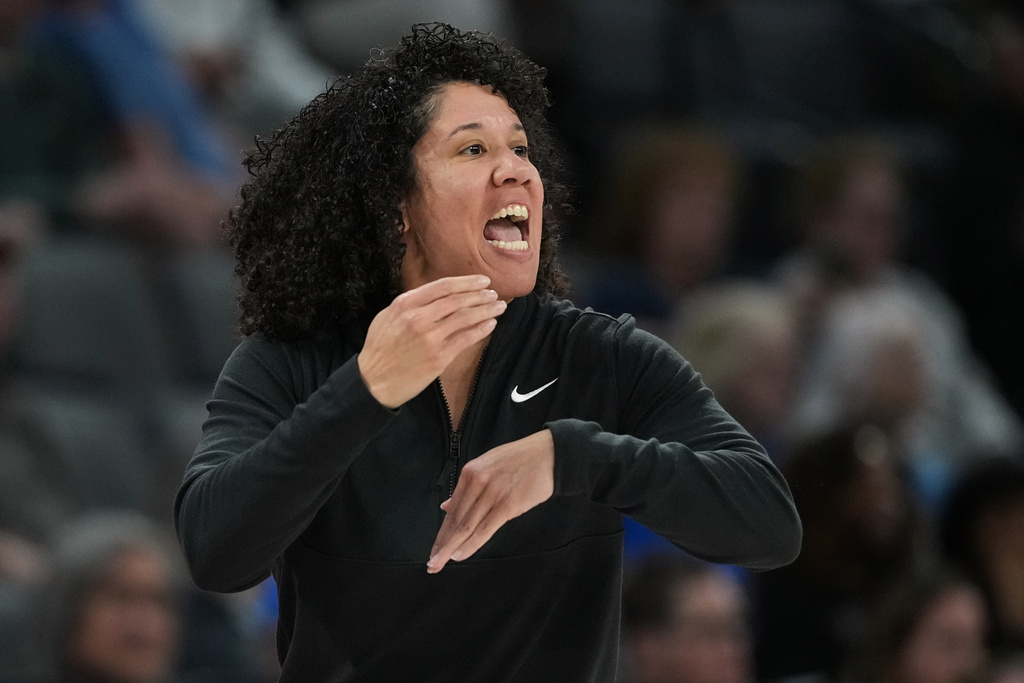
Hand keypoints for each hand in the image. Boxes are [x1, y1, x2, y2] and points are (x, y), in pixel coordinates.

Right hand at [357, 275, 505, 407]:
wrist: (373, 382)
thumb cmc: (379, 349)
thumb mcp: (387, 317)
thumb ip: (410, 304)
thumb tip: (436, 296)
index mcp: (405, 304)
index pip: (443, 286)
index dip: (466, 282)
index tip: (482, 280)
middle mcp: (418, 317)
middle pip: (458, 300)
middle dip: (480, 295)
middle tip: (494, 294)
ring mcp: (430, 338)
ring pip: (465, 317)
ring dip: (486, 310)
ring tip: (499, 307)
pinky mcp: (439, 357)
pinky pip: (466, 338)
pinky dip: (481, 329)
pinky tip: (491, 324)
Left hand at [427, 429, 554, 572]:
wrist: (549, 454)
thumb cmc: (519, 460)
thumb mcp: (487, 466)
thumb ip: (467, 487)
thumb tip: (446, 506)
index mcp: (470, 473)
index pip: (452, 509)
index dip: (442, 532)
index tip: (435, 548)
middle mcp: (477, 482)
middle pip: (455, 520)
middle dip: (442, 544)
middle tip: (431, 563)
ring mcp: (492, 493)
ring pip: (466, 526)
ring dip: (451, 547)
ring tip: (439, 563)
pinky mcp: (508, 504)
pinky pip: (485, 528)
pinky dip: (471, 544)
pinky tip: (460, 554)